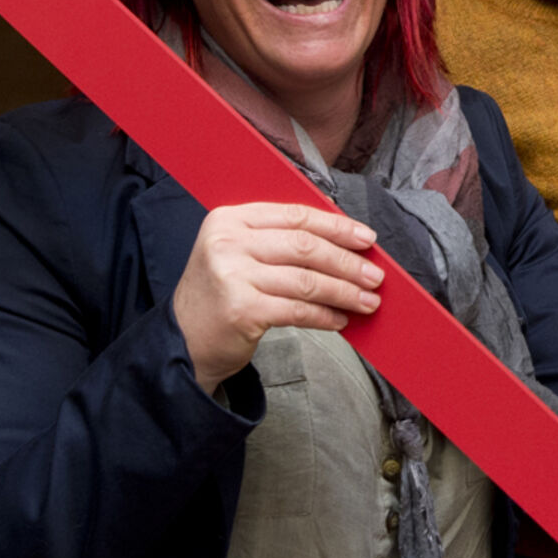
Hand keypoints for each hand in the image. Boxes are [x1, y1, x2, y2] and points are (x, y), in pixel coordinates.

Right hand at [172, 202, 383, 391]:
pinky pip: (297, 310)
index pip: (296, 216)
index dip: (337, 226)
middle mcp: (227, 243)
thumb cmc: (221, 295)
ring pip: (306, 280)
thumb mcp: (240, 254)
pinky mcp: (241, 310)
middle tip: (375, 276)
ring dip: (344, 292)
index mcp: (230, 219)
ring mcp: (231, 276)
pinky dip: (325, 315)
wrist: (182, 341)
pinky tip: (339, 320)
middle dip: (347, 262)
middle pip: (305, 246)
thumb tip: (345, 243)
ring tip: (367, 301)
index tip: (367, 238)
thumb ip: (280, 241)